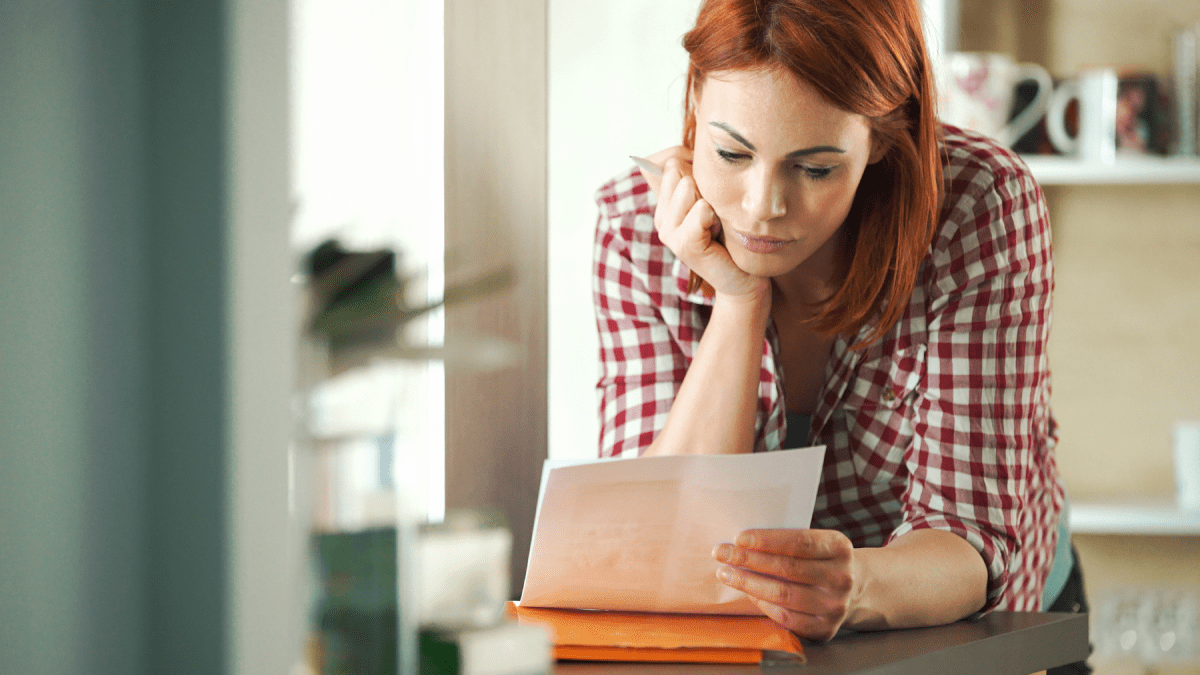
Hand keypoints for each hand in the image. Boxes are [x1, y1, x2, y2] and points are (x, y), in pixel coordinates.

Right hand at [637, 147, 767, 301]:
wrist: (744, 277)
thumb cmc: (733, 235)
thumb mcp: (714, 197)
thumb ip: (694, 172)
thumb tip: (672, 148)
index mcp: (666, 202)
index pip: (669, 159)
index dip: (695, 163)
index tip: (712, 188)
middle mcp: (661, 215)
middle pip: (676, 169)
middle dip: (704, 183)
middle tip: (716, 211)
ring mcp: (668, 231)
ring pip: (687, 187)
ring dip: (712, 201)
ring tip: (718, 222)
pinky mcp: (683, 245)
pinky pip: (699, 211)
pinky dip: (714, 217)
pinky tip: (718, 233)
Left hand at [713, 529, 860, 641]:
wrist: (855, 589)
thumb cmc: (822, 559)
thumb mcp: (818, 542)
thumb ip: (789, 540)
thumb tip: (742, 542)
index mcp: (840, 548)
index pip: (799, 543)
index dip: (767, 541)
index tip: (739, 538)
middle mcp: (842, 577)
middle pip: (787, 569)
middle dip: (749, 560)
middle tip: (722, 553)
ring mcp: (835, 606)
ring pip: (783, 595)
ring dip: (748, 583)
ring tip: (726, 573)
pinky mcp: (825, 628)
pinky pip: (786, 617)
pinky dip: (762, 604)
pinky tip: (748, 593)